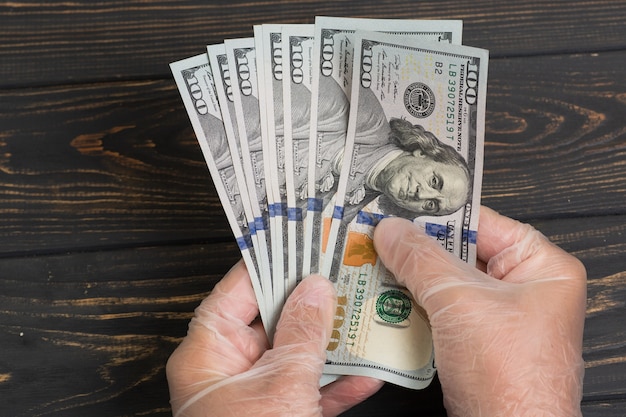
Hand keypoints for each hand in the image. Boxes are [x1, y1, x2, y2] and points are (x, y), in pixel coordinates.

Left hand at [166, 260, 382, 416]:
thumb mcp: (280, 385)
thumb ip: (300, 333)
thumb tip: (314, 289)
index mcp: (207, 354)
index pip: (236, 291)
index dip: (268, 263)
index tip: (297, 242)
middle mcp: (227, 371)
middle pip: (270, 320)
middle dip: (309, 300)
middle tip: (338, 272)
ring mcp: (254, 397)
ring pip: (295, 354)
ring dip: (330, 340)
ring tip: (361, 312)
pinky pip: (308, 390)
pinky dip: (336, 382)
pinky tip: (366, 370)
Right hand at [373, 206, 585, 416]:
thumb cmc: (512, 380)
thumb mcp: (459, 302)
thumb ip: (421, 259)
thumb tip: (392, 230)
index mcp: (542, 267)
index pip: (482, 223)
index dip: (437, 215)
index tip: (399, 208)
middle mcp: (525, 288)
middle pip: (460, 253)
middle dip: (418, 249)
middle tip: (381, 236)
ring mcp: (500, 317)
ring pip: (447, 282)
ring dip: (411, 278)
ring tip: (377, 263)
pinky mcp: (477, 341)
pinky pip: (442, 309)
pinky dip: (415, 304)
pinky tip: (387, 297)